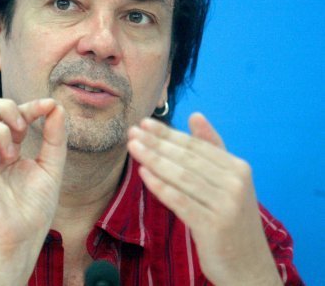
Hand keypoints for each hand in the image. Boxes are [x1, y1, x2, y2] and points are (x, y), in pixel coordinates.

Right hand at [0, 98, 65, 284]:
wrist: (21, 237)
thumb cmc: (34, 208)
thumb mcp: (51, 166)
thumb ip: (54, 136)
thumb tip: (56, 106)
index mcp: (6, 145)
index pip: (9, 112)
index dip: (29, 104)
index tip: (48, 106)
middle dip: (6, 109)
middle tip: (22, 131)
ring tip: (10, 155)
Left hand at [127, 113, 281, 285]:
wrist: (249, 266)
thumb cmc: (232, 219)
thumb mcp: (228, 181)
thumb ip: (212, 148)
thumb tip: (195, 115)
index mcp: (238, 168)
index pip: (196, 145)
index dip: (168, 133)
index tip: (144, 123)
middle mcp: (235, 183)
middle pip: (187, 158)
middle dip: (156, 143)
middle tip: (132, 131)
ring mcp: (225, 205)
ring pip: (181, 177)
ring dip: (153, 160)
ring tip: (133, 147)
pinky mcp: (213, 226)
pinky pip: (180, 201)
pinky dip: (160, 186)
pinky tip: (143, 174)